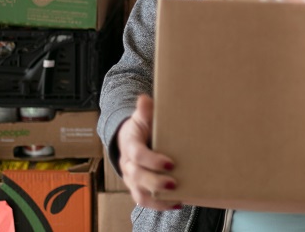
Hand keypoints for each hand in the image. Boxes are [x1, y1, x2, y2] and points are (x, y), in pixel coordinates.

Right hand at [117, 94, 181, 210]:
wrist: (130, 139)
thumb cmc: (141, 126)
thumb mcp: (142, 116)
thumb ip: (145, 110)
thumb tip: (145, 99)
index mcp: (130, 145)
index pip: (137, 155)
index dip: (152, 161)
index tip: (170, 163)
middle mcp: (128, 164)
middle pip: (137, 177)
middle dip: (156, 182)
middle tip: (174, 182)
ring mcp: (131, 179)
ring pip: (139, 193)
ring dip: (157, 199)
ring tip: (177, 197)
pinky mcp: (137, 188)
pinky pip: (144, 201)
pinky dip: (160, 205)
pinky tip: (177, 203)